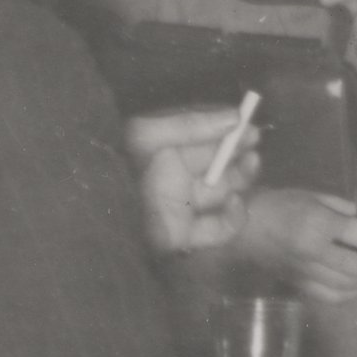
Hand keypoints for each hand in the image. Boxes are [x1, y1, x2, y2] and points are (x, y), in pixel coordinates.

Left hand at [125, 105, 257, 254]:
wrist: (102, 227)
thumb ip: (189, 124)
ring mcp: (178, 210)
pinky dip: (234, 218)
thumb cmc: (121, 175)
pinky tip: (236, 203)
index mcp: (160, 154)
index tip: (249, 126)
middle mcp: (171, 180)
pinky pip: (217, 230)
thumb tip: (235, 118)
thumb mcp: (145, 136)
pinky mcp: (183, 239)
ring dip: (241, 179)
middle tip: (255, 147)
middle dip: (238, 155)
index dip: (225, 132)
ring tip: (250, 166)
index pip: (200, 139)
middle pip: (215, 164)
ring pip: (222, 193)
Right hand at [241, 187, 356, 303]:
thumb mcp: (317, 196)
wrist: (241, 227)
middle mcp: (313, 252)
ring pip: (349, 287)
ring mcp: (304, 273)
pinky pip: (331, 296)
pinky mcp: (298, 285)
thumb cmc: (280, 204)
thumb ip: (349, 211)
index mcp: (318, 224)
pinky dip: (351, 293)